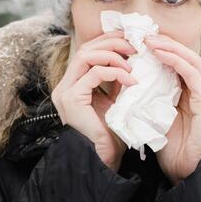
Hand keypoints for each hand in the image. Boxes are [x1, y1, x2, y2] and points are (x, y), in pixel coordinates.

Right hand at [51, 30, 138, 170]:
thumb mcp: (114, 102)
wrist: (102, 160)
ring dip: (113, 55)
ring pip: (86, 56)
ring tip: (132, 64)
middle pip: (86, 48)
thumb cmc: (110, 135)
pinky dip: (115, 72)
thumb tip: (129, 62)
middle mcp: (65, 85)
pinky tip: (131, 81)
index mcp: (73, 85)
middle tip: (135, 46)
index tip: (131, 41)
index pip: (88, 52)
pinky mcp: (72, 98)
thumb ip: (115, 82)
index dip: (109, 42)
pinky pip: (94, 74)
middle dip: (112, 43)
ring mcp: (65, 91)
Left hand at [144, 33, 200, 184]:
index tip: (139, 43)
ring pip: (190, 60)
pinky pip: (192, 74)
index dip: (161, 51)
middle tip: (143, 36)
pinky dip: (176, 60)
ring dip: (169, 47)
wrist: (186, 172)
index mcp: (187, 95)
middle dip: (165, 44)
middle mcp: (199, 92)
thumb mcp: (153, 117)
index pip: (176, 65)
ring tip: (149, 41)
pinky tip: (160, 54)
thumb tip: (124, 84)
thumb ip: (146, 100)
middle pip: (185, 58)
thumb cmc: (169, 149)